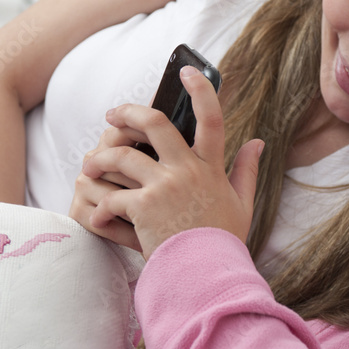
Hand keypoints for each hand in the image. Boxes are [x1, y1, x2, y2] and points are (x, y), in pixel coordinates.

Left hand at [80, 66, 263, 258]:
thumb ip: (247, 170)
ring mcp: (164, 186)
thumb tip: (258, 141)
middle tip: (111, 116)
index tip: (187, 71)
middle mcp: (187, 170)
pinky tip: (99, 218)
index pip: (211, 117)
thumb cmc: (223, 242)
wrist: (207, 277)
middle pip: (153, 124)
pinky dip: (101, 208)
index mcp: (211, 167)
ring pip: (121, 156)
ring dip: (100, 160)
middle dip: (127, 113)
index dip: (200, 89)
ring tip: (91, 166)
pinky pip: (112, 197)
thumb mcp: (243, 204)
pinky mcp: (143, 207)